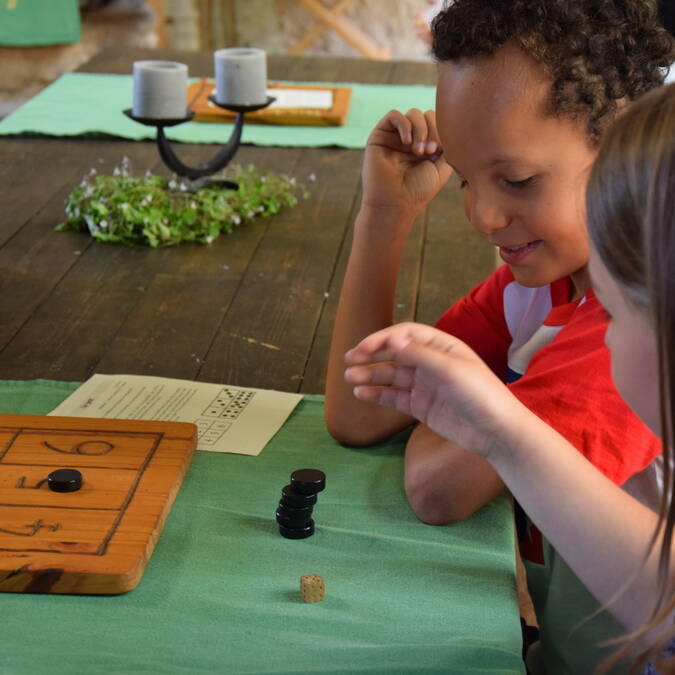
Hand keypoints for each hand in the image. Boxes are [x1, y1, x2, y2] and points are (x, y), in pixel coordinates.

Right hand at [344, 323, 527, 459]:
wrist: (497, 432)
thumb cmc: (480, 395)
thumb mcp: (450, 370)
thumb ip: (420, 355)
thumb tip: (392, 339)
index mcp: (441, 347)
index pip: (405, 335)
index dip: (382, 339)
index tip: (363, 348)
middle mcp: (431, 363)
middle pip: (395, 353)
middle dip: (372, 354)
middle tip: (349, 359)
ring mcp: (426, 385)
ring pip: (391, 375)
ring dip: (370, 374)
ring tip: (349, 377)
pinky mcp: (422, 406)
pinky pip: (395, 397)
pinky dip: (377, 394)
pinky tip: (361, 393)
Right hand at [361, 109, 452, 217]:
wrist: (395, 204)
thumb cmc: (418, 191)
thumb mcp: (443, 166)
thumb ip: (448, 143)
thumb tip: (448, 123)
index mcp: (425, 146)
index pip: (437, 123)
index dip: (441, 131)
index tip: (439, 152)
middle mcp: (410, 140)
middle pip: (427, 115)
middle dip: (432, 129)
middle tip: (430, 151)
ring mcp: (395, 137)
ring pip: (413, 113)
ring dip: (420, 129)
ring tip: (418, 151)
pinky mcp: (379, 136)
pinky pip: (394, 115)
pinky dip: (404, 124)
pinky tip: (407, 142)